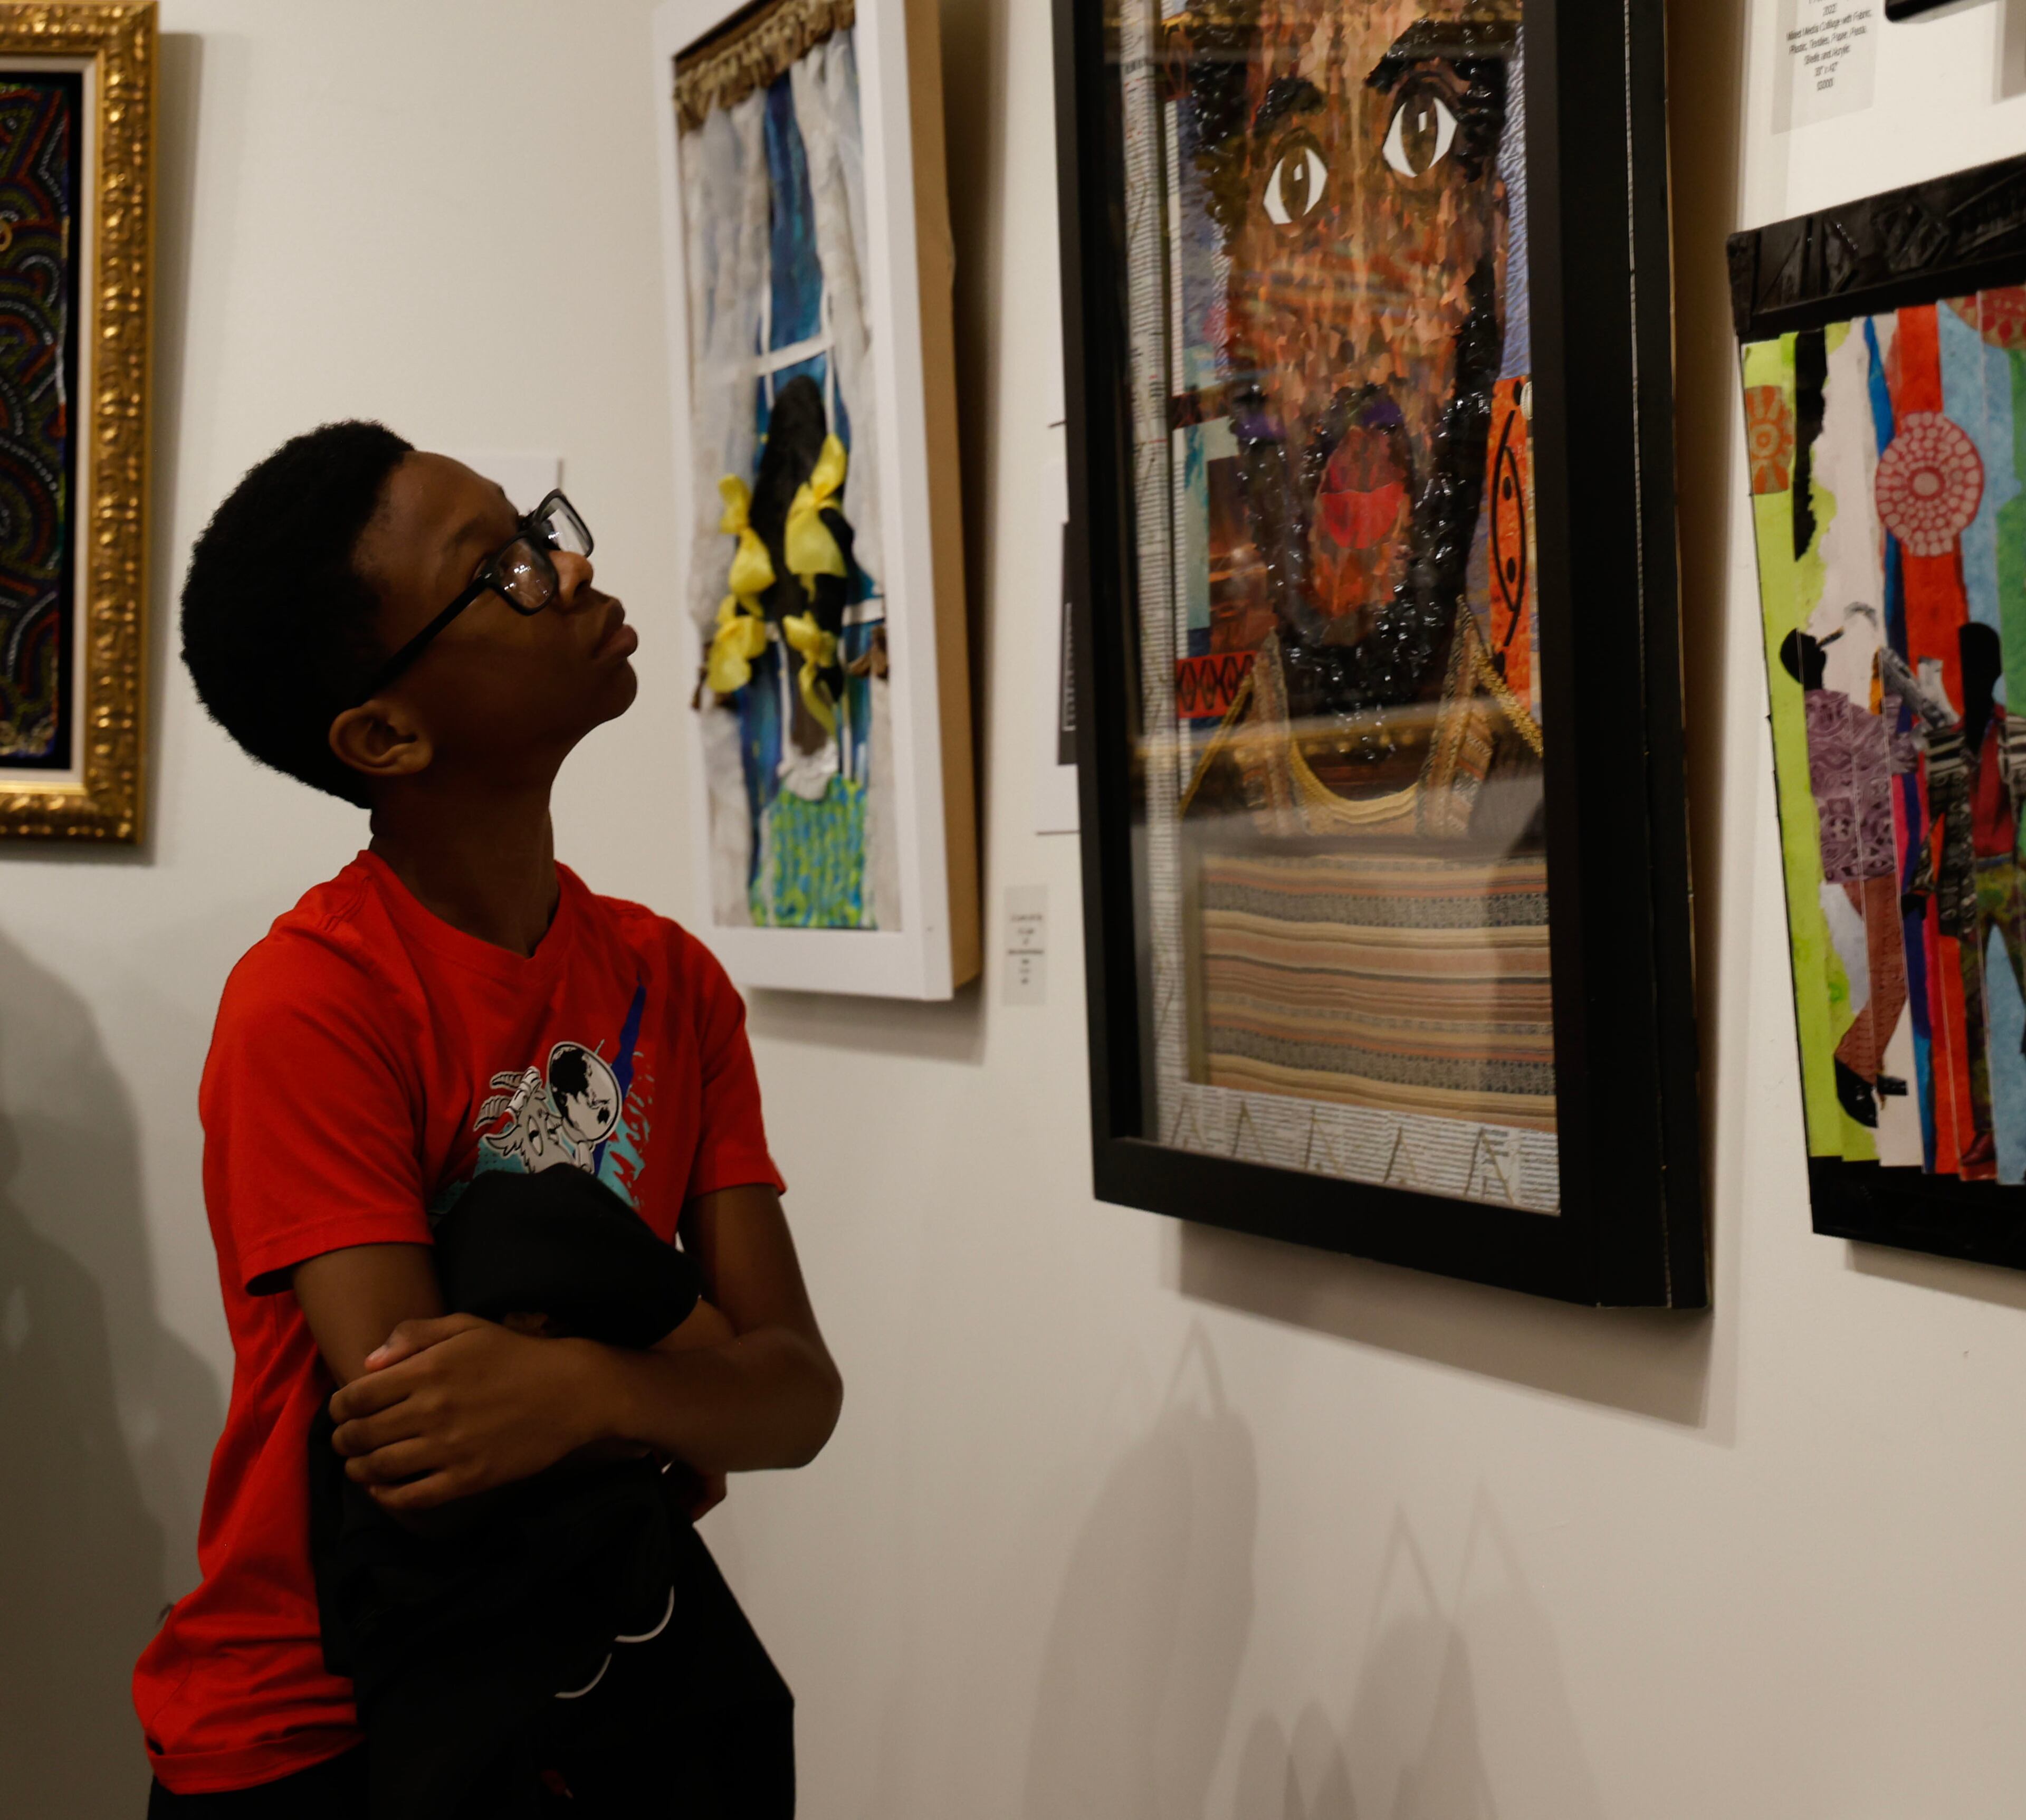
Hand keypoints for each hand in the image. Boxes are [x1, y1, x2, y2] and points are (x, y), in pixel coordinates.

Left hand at [328, 1313, 601, 1511]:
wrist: (571, 1391)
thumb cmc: (516, 1355)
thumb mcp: (467, 1327)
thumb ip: (414, 1335)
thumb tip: (368, 1363)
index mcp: (429, 1368)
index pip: (356, 1396)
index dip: (337, 1407)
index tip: (341, 1411)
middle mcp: (432, 1409)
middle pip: (359, 1435)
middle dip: (343, 1440)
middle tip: (345, 1440)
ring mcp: (449, 1447)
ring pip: (378, 1468)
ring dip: (358, 1469)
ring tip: (359, 1466)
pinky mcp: (467, 1479)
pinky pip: (411, 1497)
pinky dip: (387, 1497)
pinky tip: (384, 1489)